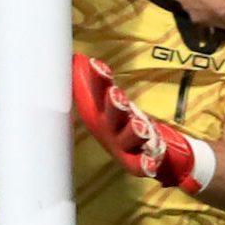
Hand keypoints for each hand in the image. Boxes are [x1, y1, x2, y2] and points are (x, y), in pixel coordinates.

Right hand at [73, 54, 210, 192]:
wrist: (133, 153)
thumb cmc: (115, 122)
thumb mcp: (103, 100)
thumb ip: (95, 81)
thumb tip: (76, 58)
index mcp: (97, 112)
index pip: (91, 94)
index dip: (94, 78)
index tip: (88, 62)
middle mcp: (107, 128)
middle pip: (110, 114)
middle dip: (113, 104)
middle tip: (115, 93)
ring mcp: (121, 145)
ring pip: (129, 137)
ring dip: (133, 131)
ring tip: (140, 127)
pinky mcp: (135, 160)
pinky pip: (139, 164)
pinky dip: (144, 165)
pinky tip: (149, 166)